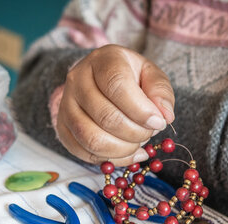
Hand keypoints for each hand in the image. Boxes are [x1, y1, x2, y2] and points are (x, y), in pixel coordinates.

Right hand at [56, 44, 174, 165]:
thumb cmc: (131, 78)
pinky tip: (127, 153)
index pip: (116, 85)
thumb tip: (164, 116)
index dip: (140, 110)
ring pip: (91, 138)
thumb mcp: (151, 75)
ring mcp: (66, 105)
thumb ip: (161, 92)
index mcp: (103, 60)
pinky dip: (110, 160)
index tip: (158, 122)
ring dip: (122, 149)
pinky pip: (83, 152)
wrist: (102, 82)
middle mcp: (77, 79)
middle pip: (105, 116)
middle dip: (135, 133)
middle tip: (149, 133)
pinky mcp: (63, 127)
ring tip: (138, 144)